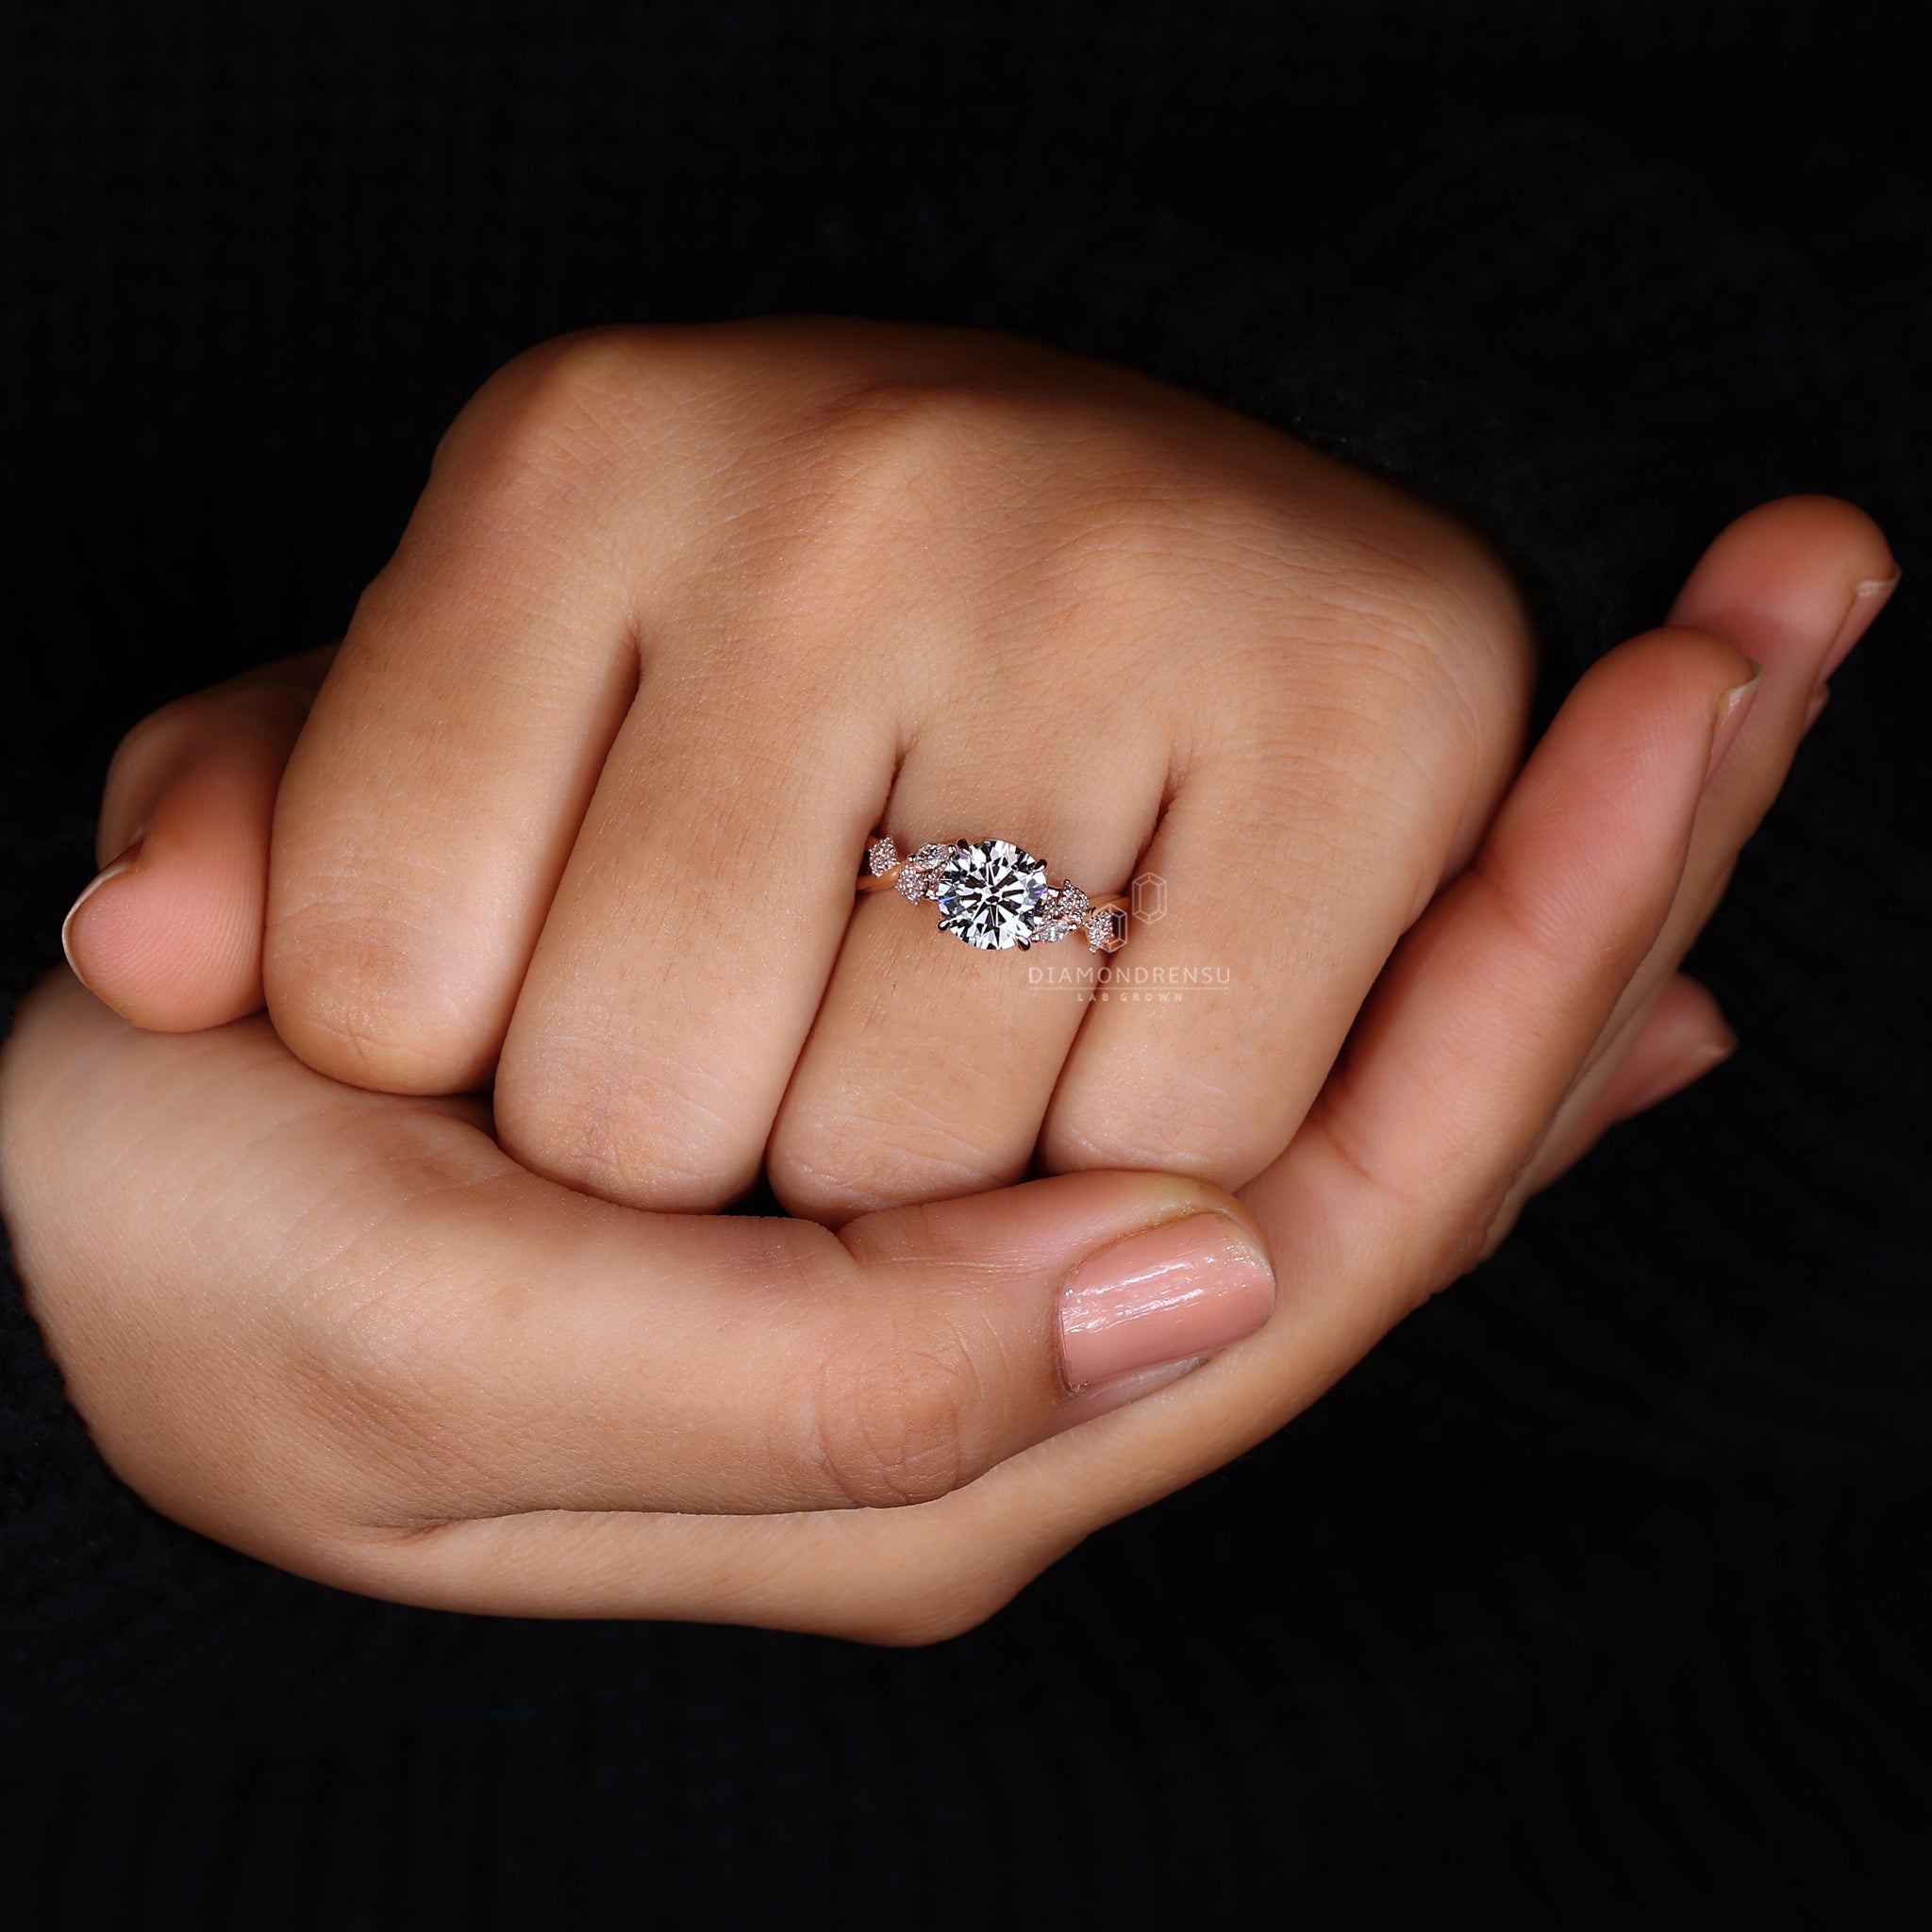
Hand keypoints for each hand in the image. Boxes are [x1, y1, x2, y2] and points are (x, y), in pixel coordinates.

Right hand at [6, 497, 1890, 1634]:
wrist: (53, 1210)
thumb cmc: (196, 1271)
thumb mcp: (429, 1352)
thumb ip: (828, 1386)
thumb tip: (1211, 1265)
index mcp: (922, 1459)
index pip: (1339, 1219)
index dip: (1533, 967)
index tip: (1709, 688)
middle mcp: (992, 1345)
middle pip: (1393, 1127)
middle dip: (1593, 899)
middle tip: (1796, 621)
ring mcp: (959, 1208)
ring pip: (1322, 1048)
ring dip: (1521, 881)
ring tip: (1745, 652)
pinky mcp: (891, 1084)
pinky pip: (1192, 985)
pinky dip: (1380, 886)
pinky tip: (1527, 783)